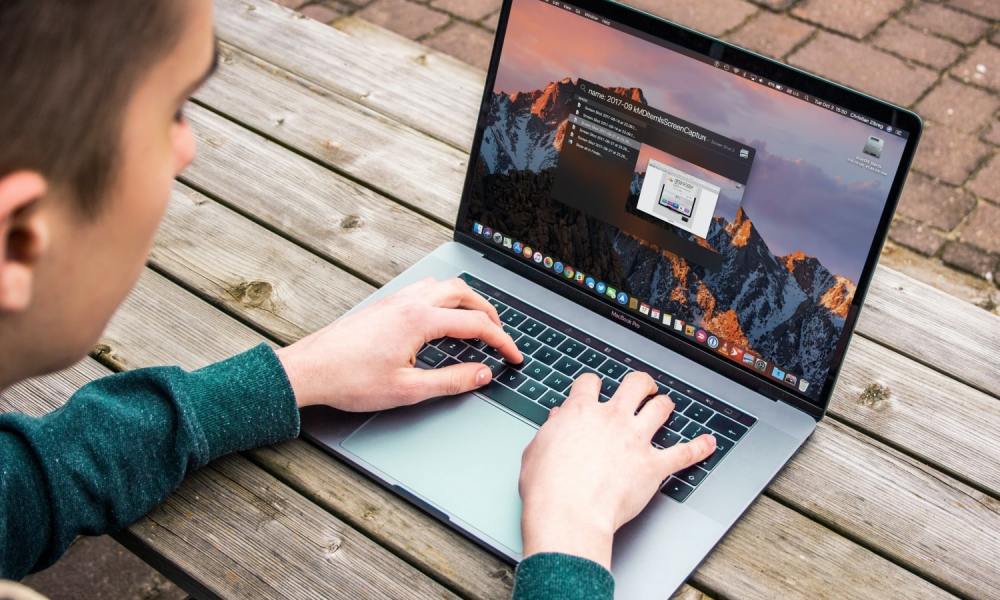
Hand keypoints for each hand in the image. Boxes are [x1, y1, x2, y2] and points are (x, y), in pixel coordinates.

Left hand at [276, 277, 522, 410]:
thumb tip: (482, 374)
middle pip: (464, 294)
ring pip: (443, 286)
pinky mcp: (384, 304)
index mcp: (420, 321)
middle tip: (500, 335)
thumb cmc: (350, 380)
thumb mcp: (408, 390)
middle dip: (488, 313)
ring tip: (475, 322)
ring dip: (466, 300)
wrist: (310, 370)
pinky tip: (440, 317)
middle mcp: (410, 303)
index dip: (501, 341)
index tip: (513, 356)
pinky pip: (424, 289)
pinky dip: (444, 298)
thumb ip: (451, 381)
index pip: (476, 325)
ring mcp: (395, 300)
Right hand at [519, 371, 715, 568]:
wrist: (568, 514)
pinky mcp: (653, 466)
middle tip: (642, 388)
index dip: (593, 384)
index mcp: (581, 412)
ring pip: (661, 408)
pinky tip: (708, 443)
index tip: (595, 389)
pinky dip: (699, 448)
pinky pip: (684, 453)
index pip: (591, 382)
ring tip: (665, 406)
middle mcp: (612, 419)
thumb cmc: (547, 488)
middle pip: (635, 384)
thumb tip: (558, 419)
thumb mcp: (536, 450)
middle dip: (641, 384)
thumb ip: (551, 430)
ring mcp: (636, 440)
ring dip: (664, 405)